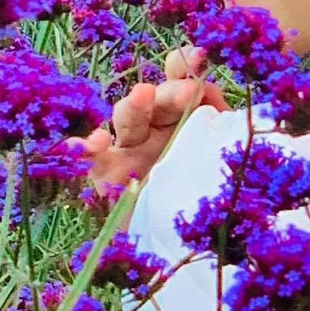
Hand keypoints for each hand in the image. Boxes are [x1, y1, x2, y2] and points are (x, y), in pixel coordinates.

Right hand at [68, 45, 229, 196]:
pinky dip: (86, 147)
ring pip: (125, 118)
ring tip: (143, 97)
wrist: (188, 254)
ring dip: (133, 106)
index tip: (197, 56)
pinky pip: (91, 159)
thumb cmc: (208, 201)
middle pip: (157, 99)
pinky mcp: (105, 177)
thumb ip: (221, 125)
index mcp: (185, 119)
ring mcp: (128, 151)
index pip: (182, 83)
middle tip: (186, 91)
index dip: (185, 67)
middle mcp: (156, 130)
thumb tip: (209, 90)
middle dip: (170, 91)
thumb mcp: (224, 157)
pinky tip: (94, 143)